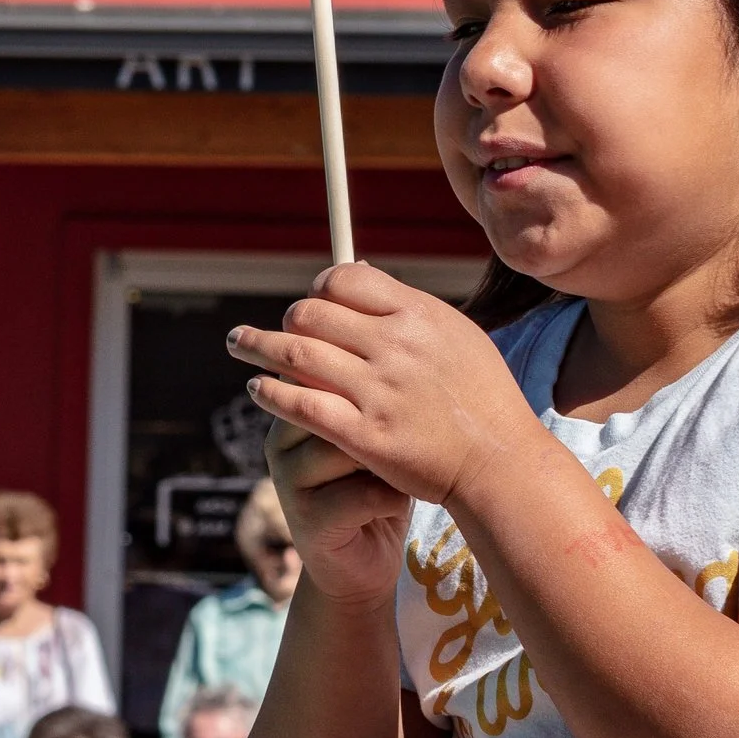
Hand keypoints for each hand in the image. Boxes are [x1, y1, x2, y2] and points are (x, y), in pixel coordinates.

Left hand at [231, 264, 537, 558]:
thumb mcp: (457, 335)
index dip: (318, 288)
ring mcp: (379, 391)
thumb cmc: (482, 399)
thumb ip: (406, 307)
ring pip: (297, 355)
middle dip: (288, 319)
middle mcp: (396, 346)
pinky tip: (257, 389)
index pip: (344, 280)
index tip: (311, 301)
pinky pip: (302, 405)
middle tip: (277, 329)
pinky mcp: (365, 436)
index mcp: (418, 315)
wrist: (500, 463)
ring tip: (238, 343)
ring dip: (259, 346)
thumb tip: (356, 273)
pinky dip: (271, 393)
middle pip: (313, 313)